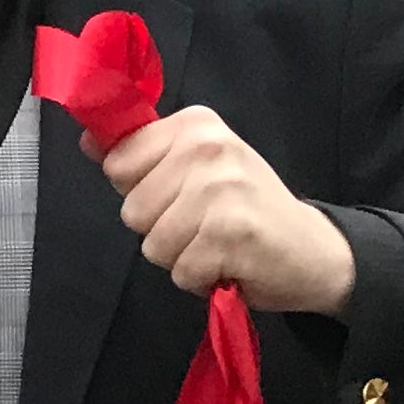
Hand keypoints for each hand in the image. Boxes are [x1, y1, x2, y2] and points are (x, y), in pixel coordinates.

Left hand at [91, 107, 359, 314]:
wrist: (314, 249)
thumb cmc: (247, 209)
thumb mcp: (195, 168)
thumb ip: (142, 155)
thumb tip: (89, 140)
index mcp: (196, 125)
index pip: (119, 163)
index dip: (141, 190)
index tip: (180, 192)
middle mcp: (209, 148)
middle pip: (132, 210)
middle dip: (160, 229)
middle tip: (205, 224)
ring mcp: (221, 190)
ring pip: (152, 244)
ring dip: (180, 256)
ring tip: (216, 243)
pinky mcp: (230, 234)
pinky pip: (179, 271)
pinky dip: (199, 278)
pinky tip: (229, 262)